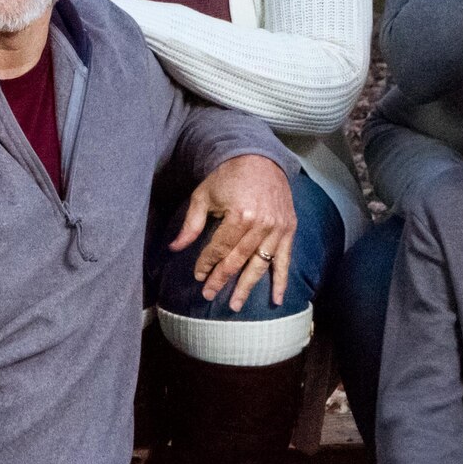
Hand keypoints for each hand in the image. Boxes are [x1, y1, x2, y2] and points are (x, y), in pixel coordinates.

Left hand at [170, 155, 297, 311]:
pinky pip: (285, 259)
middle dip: (221, 279)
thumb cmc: (228, 176)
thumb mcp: (204, 195)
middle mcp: (261, 223)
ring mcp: (277, 228)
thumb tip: (174, 248)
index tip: (198, 275)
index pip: (219, 247)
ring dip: (246, 287)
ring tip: (234, 305)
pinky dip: (281, 280)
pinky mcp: (288, 229)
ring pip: (259, 264)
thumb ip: (191, 224)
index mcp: (239, 214)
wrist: (260, 159)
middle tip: (208, 295)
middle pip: (237, 259)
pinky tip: (277, 300)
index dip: (206, 263)